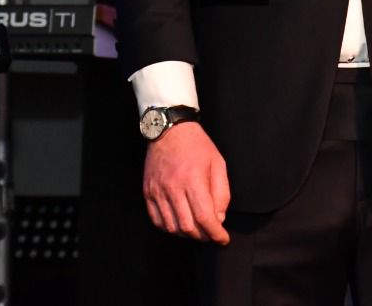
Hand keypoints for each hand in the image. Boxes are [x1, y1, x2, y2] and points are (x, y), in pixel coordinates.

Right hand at [142, 122, 230, 243]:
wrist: (170, 132)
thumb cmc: (198, 147)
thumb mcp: (219, 164)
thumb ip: (221, 193)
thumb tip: (219, 218)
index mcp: (193, 180)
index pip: (205, 217)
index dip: (215, 233)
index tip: (222, 239)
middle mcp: (173, 188)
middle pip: (187, 226)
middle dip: (202, 236)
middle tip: (212, 235)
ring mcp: (158, 192)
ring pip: (171, 227)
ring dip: (186, 234)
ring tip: (198, 231)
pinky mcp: (148, 193)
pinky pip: (157, 220)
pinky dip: (169, 228)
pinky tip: (180, 225)